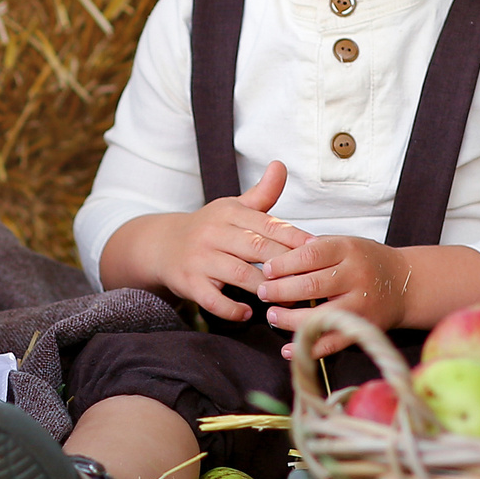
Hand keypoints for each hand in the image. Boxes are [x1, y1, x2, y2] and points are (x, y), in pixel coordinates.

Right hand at [147, 160, 307, 322]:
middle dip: (285, 264)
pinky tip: (248, 313)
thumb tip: (281, 165)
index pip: (267, 224)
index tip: (317, 249)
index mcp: (229, 213)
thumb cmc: (210, 228)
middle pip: (257, 249)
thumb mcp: (233, 207)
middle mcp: (214, 233)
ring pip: (238, 274)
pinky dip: (231, 308)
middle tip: (309, 279)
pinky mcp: (189, 282)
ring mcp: (200, 258)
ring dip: (264, 288)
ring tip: (286, 299)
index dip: (294, 237)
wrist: (163, 245)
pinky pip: (212, 299)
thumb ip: (262, 193)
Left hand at [259, 234, 411, 346]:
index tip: (266, 270)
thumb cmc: (366, 261)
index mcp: (348, 250)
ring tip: (272, 316)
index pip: (310, 255)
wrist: (405, 283)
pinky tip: (288, 348)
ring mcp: (361, 305)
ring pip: (320, 315)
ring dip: (289, 319)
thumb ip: (314, 250)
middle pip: (312, 285)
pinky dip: (308, 347)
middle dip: (281, 291)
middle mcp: (356, 276)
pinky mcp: (363, 328)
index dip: (284, 264)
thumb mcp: (345, 244)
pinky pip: (332, 342)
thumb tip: (274, 262)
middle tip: (263, 293)